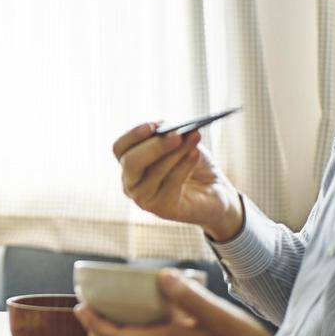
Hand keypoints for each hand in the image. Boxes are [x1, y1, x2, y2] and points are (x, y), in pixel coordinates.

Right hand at [113, 122, 244, 241]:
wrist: (214, 191)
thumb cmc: (193, 164)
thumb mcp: (182, 143)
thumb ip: (170, 135)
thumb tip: (166, 128)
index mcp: (130, 163)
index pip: (120, 148)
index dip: (133, 136)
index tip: (153, 125)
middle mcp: (131, 183)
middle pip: (131, 163)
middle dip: (154, 147)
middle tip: (176, 135)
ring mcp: (144, 199)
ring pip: (154, 173)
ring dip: (176, 153)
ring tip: (194, 139)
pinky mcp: (162, 210)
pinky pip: (171, 185)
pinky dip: (184, 166)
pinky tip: (195, 154)